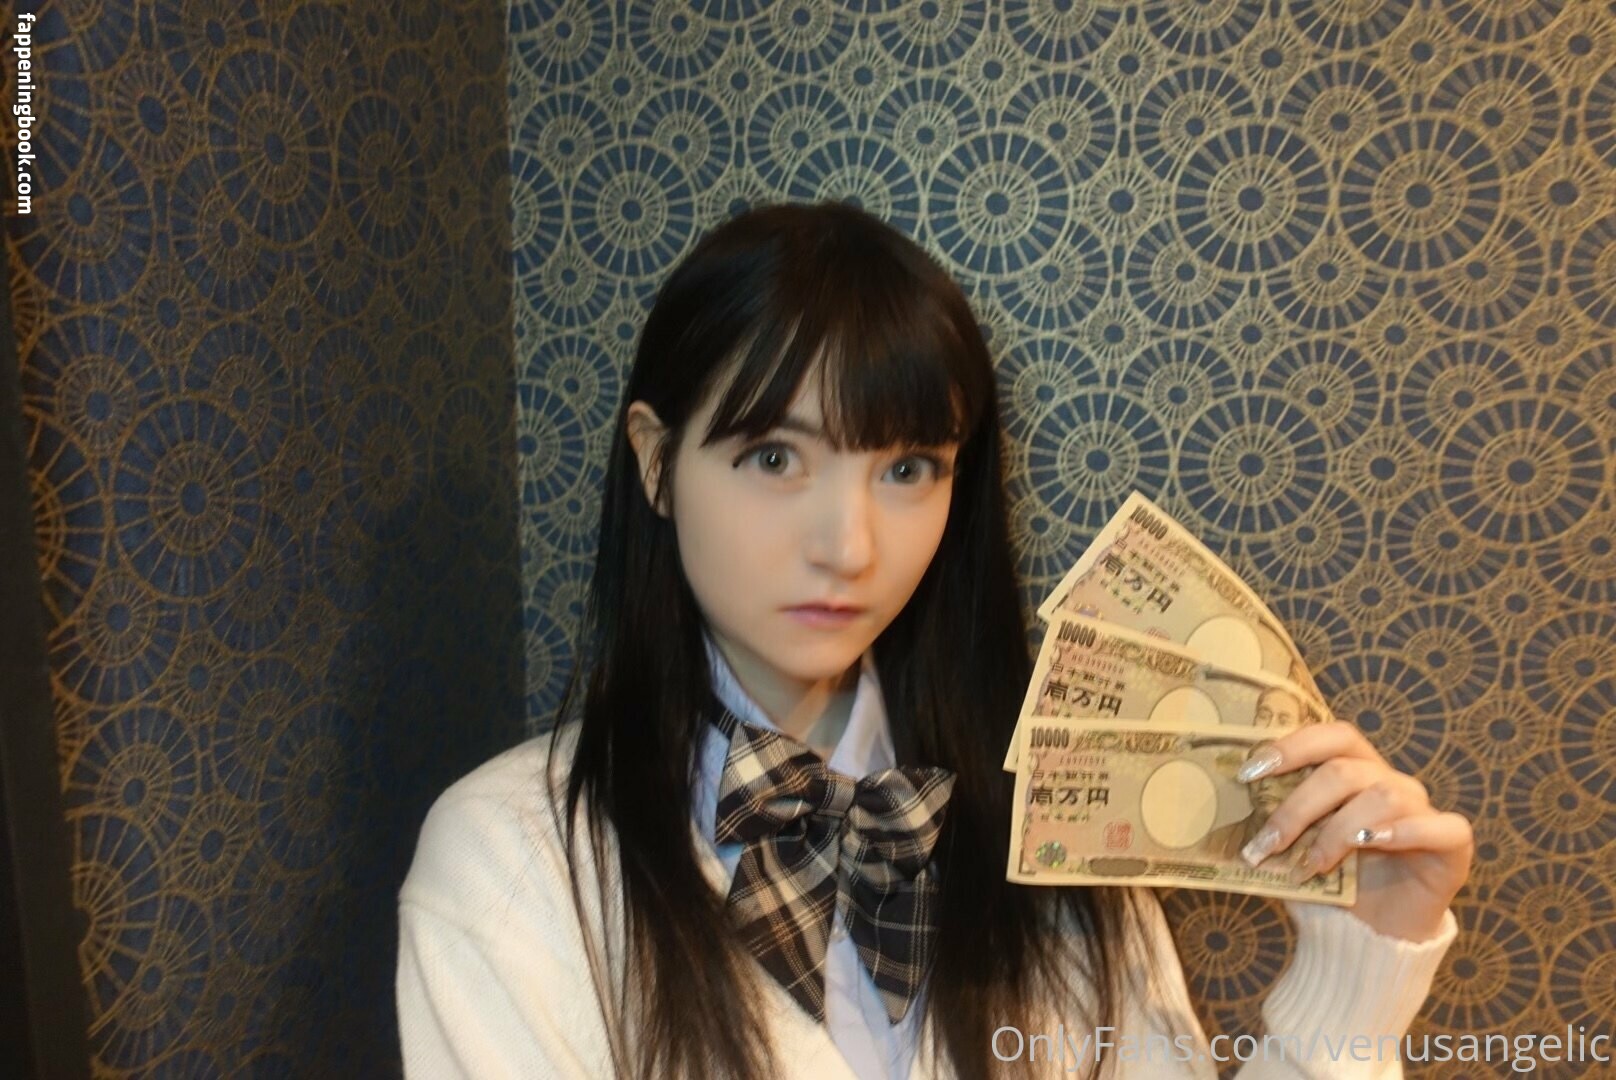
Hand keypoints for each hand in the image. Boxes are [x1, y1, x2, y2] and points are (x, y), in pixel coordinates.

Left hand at [1235, 721, 1472, 941]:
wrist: (1368, 938)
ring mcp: (1423, 812)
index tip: (1248, 774)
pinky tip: (1371, 845)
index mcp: (1354, 772)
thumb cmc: (1327, 887)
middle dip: (1298, 807)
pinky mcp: (1451, 846)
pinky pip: (1442, 826)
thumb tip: (1225, 810)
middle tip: (1266, 843)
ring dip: (1337, 831)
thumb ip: (1274, 825)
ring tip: (1310, 866)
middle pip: (1346, 771)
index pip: (1331, 736)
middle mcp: (1390, 783)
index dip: (1292, 747)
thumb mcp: (1293, 851)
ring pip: (1384, 796)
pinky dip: (1405, 832)